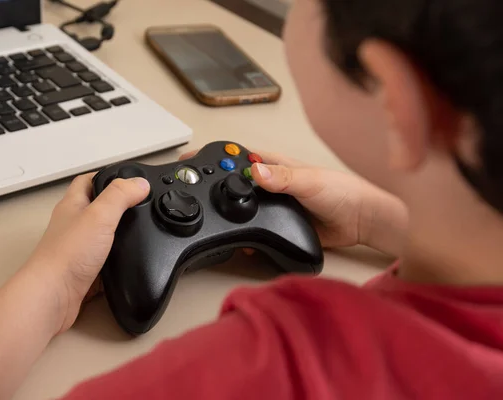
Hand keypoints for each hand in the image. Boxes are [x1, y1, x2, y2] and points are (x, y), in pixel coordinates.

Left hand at [26, 173, 149, 333]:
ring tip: (137, 230)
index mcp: (72, 205)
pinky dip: (117, 261)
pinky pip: (104, 262)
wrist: (55, 296)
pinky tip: (129, 261)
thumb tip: (140, 183)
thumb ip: (120, 196)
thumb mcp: (99, 215)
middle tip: (136, 203)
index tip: (126, 177)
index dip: (106, 175)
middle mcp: (73, 225)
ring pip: (101, 236)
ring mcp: (78, 249)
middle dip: (115, 205)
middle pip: (95, 208)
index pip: (87, 181)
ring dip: (118, 234)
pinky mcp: (84, 272)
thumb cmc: (67, 254)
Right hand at [180, 149, 406, 253]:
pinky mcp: (278, 225)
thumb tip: (256, 170)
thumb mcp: (310, 180)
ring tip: (208, 217)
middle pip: (235, 181)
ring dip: (226, 210)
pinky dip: (243, 233)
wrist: (359, 222)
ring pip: (242, 206)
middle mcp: (271, 183)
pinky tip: (235, 240)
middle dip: (213, 184)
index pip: (238, 155)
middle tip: (192, 190)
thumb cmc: (342, 192)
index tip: (193, 158)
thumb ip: (283, 177)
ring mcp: (273, 205)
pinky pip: (254, 228)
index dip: (215, 156)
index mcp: (275, 164)